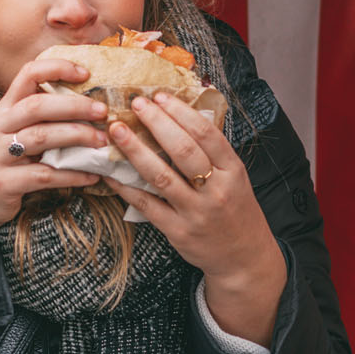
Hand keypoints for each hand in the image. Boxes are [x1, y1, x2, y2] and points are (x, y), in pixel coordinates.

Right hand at [0, 52, 107, 270]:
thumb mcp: (10, 134)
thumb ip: (37, 120)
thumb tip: (85, 105)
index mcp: (3, 110)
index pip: (27, 75)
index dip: (57, 68)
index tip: (85, 73)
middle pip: (37, 106)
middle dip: (74, 106)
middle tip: (102, 111)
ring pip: (40, 137)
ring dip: (76, 136)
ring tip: (101, 141)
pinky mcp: (4, 183)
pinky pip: (43, 176)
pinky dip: (72, 175)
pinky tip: (91, 175)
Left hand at [108, 94, 286, 346]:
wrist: (243, 257)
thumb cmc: (235, 209)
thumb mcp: (235, 176)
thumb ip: (212, 149)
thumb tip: (186, 109)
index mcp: (233, 170)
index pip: (206, 133)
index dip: (180, 112)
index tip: (159, 96)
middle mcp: (216, 190)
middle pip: (183, 150)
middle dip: (156, 123)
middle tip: (135, 104)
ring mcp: (196, 212)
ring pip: (161, 176)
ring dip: (135, 151)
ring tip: (116, 130)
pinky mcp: (178, 231)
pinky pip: (146, 205)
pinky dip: (126, 187)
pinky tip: (110, 171)